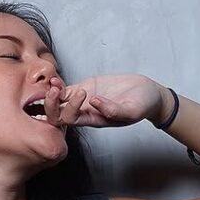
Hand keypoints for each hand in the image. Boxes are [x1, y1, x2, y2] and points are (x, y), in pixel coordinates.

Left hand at [40, 74, 167, 128]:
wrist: (148, 94)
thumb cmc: (142, 105)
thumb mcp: (132, 111)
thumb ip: (113, 110)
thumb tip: (93, 102)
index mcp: (94, 120)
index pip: (71, 120)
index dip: (70, 109)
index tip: (84, 94)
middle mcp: (85, 112)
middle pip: (58, 114)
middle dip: (51, 105)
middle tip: (55, 91)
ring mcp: (84, 99)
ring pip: (59, 101)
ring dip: (51, 94)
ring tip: (53, 83)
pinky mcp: (87, 87)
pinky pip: (66, 89)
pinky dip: (58, 85)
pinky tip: (55, 79)